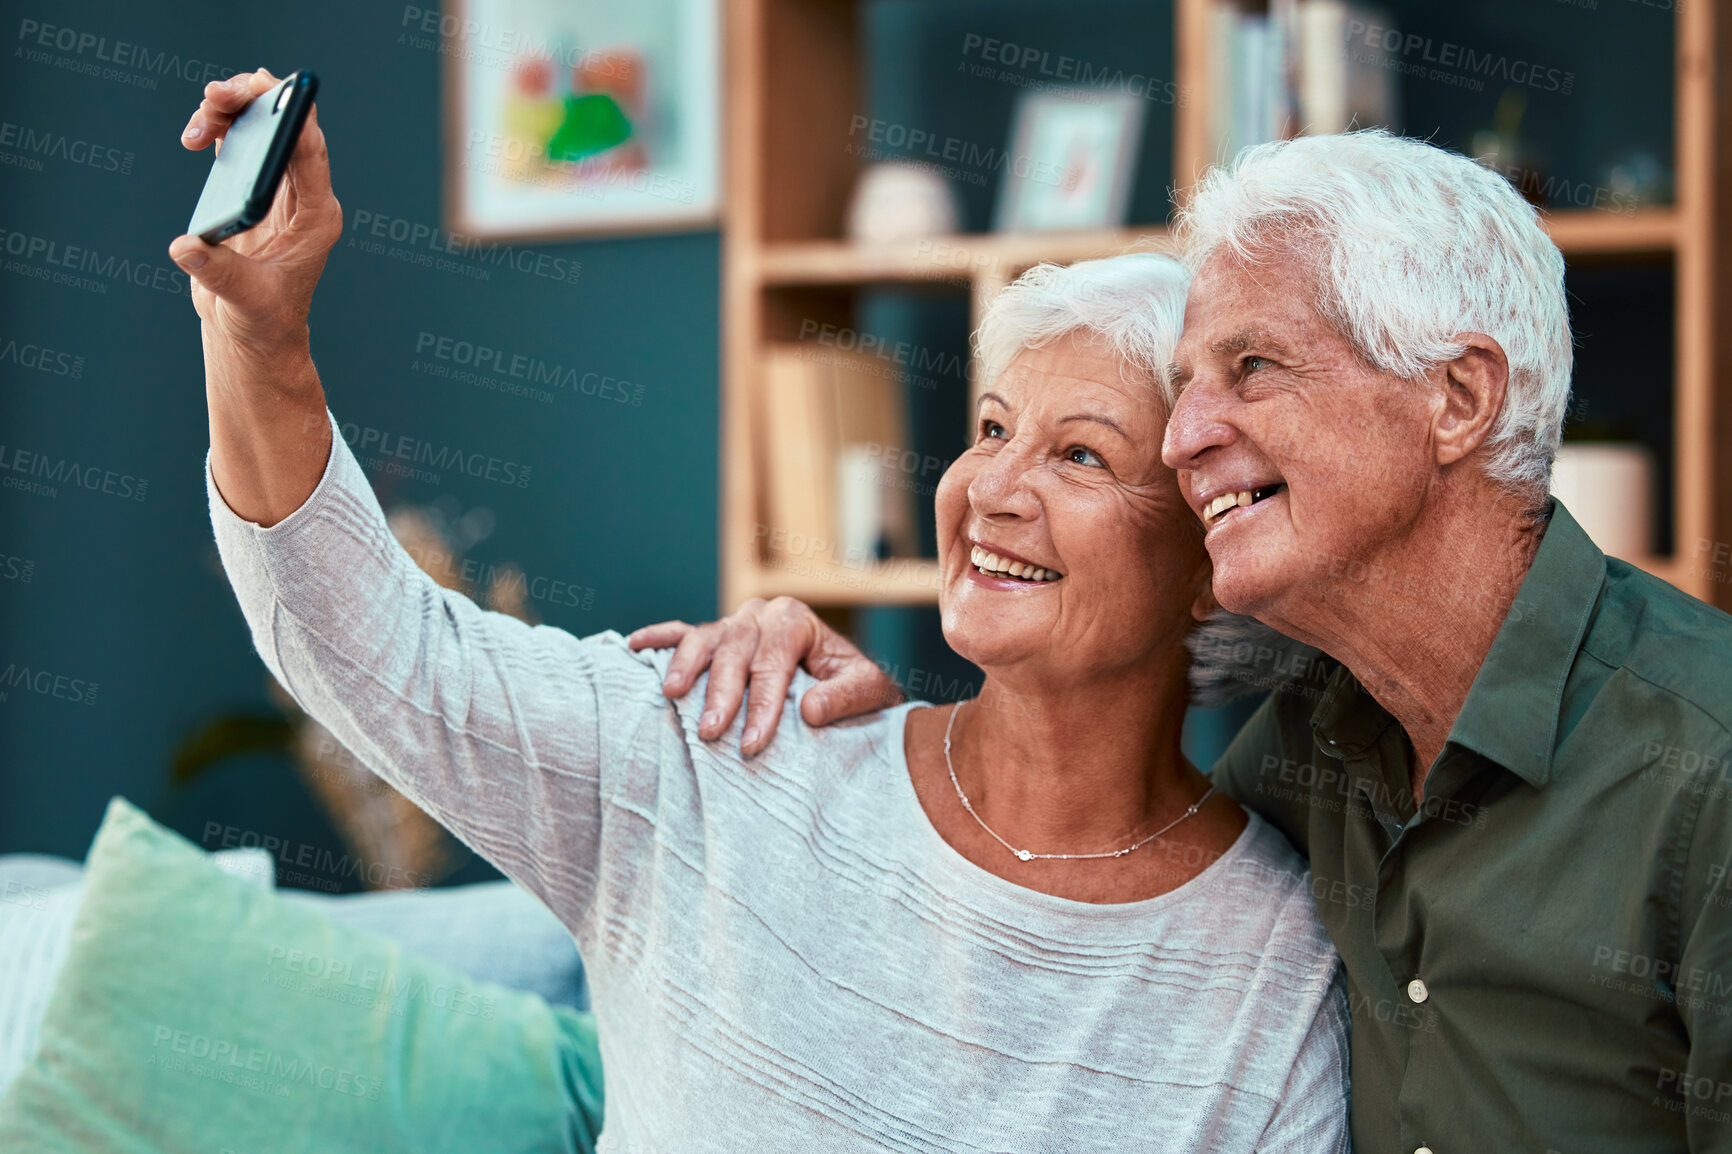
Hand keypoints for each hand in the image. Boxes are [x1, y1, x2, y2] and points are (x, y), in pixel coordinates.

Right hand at [169, 69, 341, 363]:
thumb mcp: (244, 299)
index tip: (268, 90)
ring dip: (233, 110)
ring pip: (264, 129)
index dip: (293, 117)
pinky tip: (198, 132)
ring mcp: (280, 191)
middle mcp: (304, 199)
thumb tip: (187, 247)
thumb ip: (218, 272)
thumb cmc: (262, 320)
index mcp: (317, 219)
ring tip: (200, 121)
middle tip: (217, 95)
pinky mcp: (253, 189)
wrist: (252, 331)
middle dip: (256, 101)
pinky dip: (221, 128)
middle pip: (288, 130)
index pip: (311, 157)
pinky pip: (243, 142)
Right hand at [628, 597, 901, 755]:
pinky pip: (680, 632)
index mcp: (795, 620)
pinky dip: (658, 638)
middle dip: (723, 694)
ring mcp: (732, 623)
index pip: (774, 662)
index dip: (763, 705)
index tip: (753, 744)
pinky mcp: (713, 636)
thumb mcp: (867, 691)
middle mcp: (760, 614)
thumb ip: (845, 697)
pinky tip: (635, 647)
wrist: (842, 680)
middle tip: (711, 733)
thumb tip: (810, 710)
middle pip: (735, 652)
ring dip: (685, 667)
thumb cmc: (851, 688)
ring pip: (704, 640)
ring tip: (673, 696)